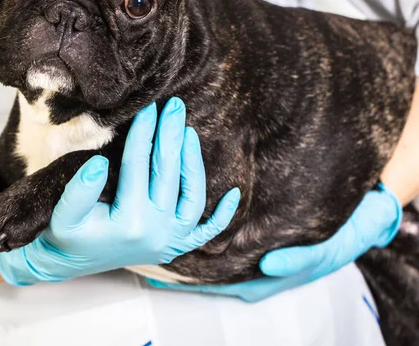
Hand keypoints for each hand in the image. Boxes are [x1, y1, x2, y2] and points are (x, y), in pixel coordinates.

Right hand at [0, 98, 240, 284]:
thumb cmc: (64, 236)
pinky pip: (205, 232)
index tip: (147, 107)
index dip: (143, 133)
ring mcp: (170, 241)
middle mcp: (157, 232)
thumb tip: (99, 162)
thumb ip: (79, 191)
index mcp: (130, 222)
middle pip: (169, 174)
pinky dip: (221, 215)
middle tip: (174, 106)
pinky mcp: (174, 246)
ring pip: (193, 197)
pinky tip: (234, 194)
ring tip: (189, 131)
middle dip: (171, 136)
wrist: (68, 263)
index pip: (139, 165)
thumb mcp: (63, 215)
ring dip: (193, 162)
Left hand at [148, 183, 401, 301]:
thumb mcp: (321, 253)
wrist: (354, 223)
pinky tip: (183, 212)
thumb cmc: (338, 241)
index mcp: (260, 282)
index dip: (184, 281)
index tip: (154, 274)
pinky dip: (200, 229)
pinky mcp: (249, 241)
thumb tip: (268, 266)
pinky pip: (218, 237)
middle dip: (177, 260)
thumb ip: (297, 261)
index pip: (214, 287)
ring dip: (186, 242)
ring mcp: (246, 258)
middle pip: (204, 271)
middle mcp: (247, 273)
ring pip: (208, 254)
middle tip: (145, 249)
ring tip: (157, 228)